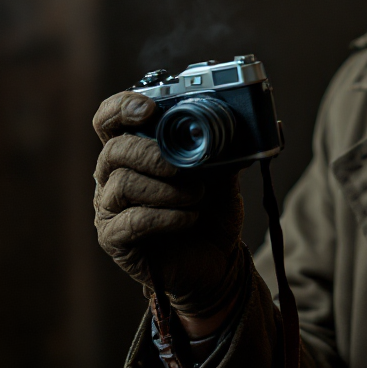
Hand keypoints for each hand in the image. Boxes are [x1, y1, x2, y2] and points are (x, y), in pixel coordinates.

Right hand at [93, 91, 245, 328]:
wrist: (216, 260)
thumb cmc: (213, 211)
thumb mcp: (224, 175)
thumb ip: (224, 149)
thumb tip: (256, 124)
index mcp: (135, 150)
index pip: (111, 119)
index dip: (123, 107)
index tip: (149, 108)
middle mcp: (114, 175)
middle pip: (114, 150)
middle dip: (151, 154)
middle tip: (183, 167)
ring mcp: (110, 208)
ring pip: (122, 185)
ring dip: (166, 189)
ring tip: (197, 196)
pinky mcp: (115, 238)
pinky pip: (132, 221)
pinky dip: (165, 216)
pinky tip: (190, 217)